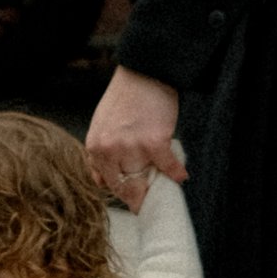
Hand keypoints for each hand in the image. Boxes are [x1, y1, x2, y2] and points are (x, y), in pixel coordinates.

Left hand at [86, 66, 185, 209]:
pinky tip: (181, 175)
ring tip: (167, 187)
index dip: (124, 195)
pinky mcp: (155, 143)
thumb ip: (99, 154)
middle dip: (140, 197)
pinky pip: (168, 168)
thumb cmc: (124, 98)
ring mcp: (132, 147)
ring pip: (147, 180)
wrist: (144, 73)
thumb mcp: (101, 125)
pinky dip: (177, 173)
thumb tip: (101, 182)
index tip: (134, 203)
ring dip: (159, 184)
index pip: (108, 183)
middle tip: (152, 204)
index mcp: (95, 147)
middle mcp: (110, 150)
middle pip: (127, 187)